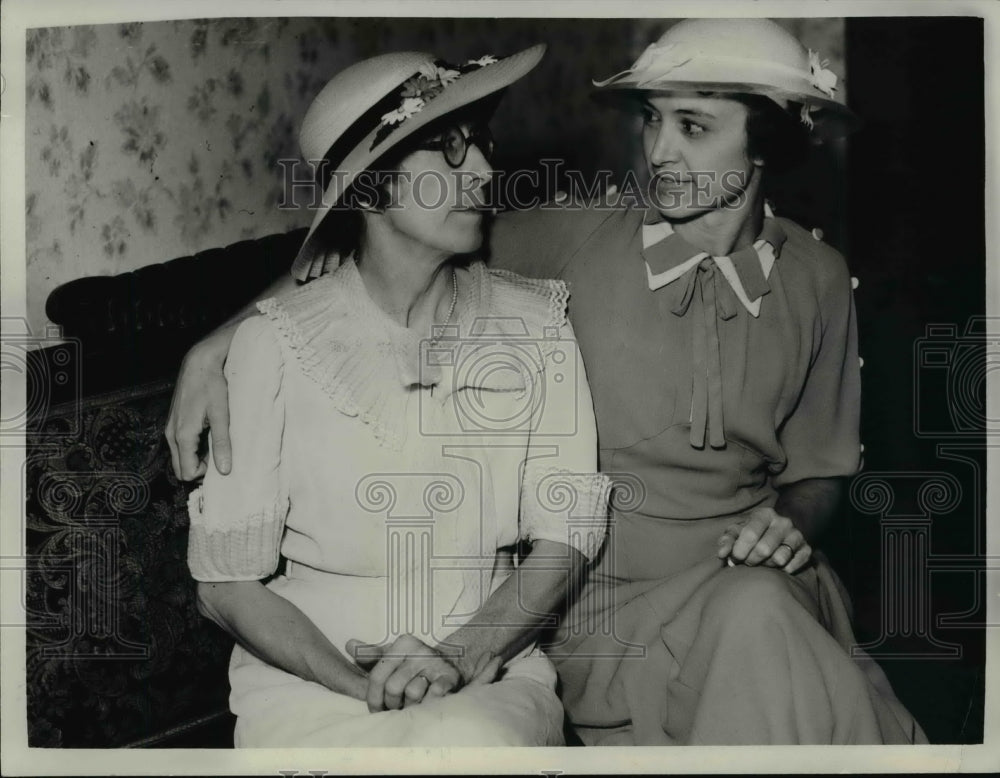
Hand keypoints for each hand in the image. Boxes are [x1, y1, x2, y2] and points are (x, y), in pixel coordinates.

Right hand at [165, 334, 232, 480]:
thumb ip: (221, 443)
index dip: (205, 473)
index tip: (221, 462)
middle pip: (180, 468)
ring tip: (216, 444)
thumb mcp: (221, 415)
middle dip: (199, 468)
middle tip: (219, 456)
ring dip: (197, 457)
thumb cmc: (212, 385)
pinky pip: (180, 445)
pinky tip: (208, 434)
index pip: (187, 472)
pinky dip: (193, 447)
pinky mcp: (174, 421)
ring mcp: (170, 428)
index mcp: (182, 436)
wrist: (199, 362)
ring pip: (180, 456)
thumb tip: (225, 470)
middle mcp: (171, 435)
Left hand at [348, 635, 490, 711]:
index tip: (376, 709)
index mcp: (403, 643)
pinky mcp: (450, 676)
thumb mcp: (391, 656)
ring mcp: (436, 662)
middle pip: (393, 687)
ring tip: (411, 704)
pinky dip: (430, 701)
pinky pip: (435, 693)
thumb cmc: (412, 664)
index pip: (377, 676)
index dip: (373, 698)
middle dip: (392, 703)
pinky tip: (427, 702)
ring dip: (410, 705)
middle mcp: (419, 650)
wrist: (449, 665)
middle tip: (395, 707)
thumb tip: (348, 644)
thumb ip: (370, 654)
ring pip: (413, 693)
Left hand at [717, 506, 811, 573]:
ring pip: (779, 558)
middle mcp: (783, 522)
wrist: (781, 529)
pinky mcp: (807, 549)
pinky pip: (793, 565)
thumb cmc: (753, 532)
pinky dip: (783, 570)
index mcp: (764, 514)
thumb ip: (727, 540)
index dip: (740, 550)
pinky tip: (777, 566)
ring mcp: (797, 535)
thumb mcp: (738, 531)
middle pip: (764, 549)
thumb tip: (722, 554)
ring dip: (767, 565)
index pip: (750, 534)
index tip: (735, 558)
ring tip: (762, 562)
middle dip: (751, 560)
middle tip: (747, 562)